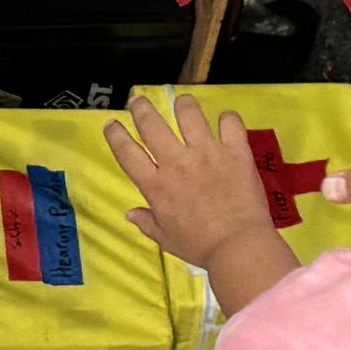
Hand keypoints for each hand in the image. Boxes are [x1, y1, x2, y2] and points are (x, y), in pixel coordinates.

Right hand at [102, 90, 279, 273]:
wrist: (239, 246)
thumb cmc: (200, 246)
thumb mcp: (166, 239)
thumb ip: (147, 223)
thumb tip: (131, 214)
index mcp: (157, 186)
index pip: (127, 152)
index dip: (115, 134)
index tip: (112, 124)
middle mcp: (177, 163)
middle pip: (151, 123)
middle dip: (140, 108)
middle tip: (139, 102)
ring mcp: (207, 153)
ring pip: (188, 112)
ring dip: (183, 106)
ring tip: (183, 106)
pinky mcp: (235, 151)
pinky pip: (230, 122)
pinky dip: (227, 119)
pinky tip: (225, 123)